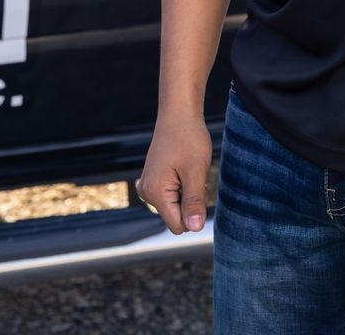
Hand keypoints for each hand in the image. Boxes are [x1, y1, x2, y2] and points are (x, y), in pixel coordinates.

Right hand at [136, 112, 211, 233]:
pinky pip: (172, 197)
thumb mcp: (195, 172)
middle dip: (191, 203)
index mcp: (155, 193)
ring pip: (176, 207)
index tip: (198, 188)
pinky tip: (182, 170)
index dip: (194, 213)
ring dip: (187, 194)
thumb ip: (194, 202)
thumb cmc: (188, 139)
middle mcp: (147, 193)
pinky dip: (182, 188)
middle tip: (194, 177)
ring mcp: (148, 187)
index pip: (178, 226)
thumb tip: (196, 229)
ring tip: (188, 171)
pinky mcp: (153, 182)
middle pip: (177, 218)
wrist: (178, 115)